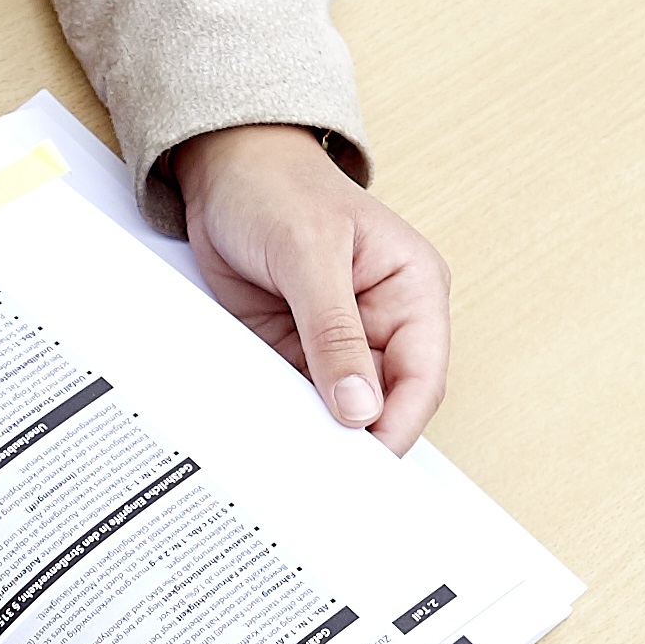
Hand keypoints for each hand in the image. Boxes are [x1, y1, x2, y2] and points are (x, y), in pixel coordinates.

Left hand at [177, 123, 451, 445]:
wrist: (222, 170)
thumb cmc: (278, 187)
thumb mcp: (309, 253)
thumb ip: (334, 332)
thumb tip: (361, 407)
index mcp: (412, 289)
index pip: (421, 376)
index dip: (398, 424)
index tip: (368, 461)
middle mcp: (383, 320)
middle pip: (385, 403)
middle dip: (357, 438)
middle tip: (325, 473)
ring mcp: (338, 340)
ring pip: (341, 409)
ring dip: (318, 431)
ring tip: (293, 460)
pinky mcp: (296, 349)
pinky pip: (298, 397)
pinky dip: (286, 416)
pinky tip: (269, 434)